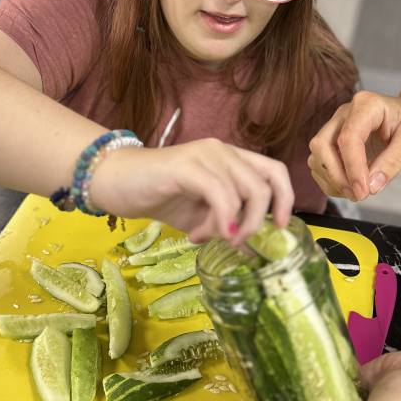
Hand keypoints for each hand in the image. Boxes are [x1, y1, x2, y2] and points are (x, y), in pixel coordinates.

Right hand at [87, 138, 294, 243]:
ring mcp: (205, 154)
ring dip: (234, 225)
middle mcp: (223, 151)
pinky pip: (219, 193)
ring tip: (207, 237)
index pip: (275, 171)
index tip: (280, 227)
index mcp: (231, 159)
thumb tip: (249, 248)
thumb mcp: (199, 217)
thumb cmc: (158, 196)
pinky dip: (222, 218)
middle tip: (236, 242)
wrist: (114, 182)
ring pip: (245, 191)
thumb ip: (225, 226)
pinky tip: (206, 234)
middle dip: (258, 221)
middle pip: (264, 184)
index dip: (285, 199)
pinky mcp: (186, 166)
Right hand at [308, 91, 400, 200]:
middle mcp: (345, 113)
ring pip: (317, 155)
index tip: (364, 192)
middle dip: (337, 175)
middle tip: (359, 195)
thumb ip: (393, 163)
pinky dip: (330, 181)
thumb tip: (371, 187)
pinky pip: (320, 163)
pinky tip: (350, 188)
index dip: (353, 168)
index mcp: (366, 105)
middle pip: (322, 145)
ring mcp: (336, 126)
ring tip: (357, 194)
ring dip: (331, 179)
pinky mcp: (334, 141)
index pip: (348, 138)